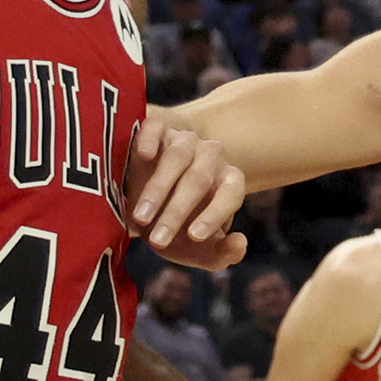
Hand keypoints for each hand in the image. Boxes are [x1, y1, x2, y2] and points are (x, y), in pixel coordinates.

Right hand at [124, 118, 247, 270]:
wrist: (145, 201)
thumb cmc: (177, 227)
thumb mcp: (196, 249)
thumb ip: (221, 253)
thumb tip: (240, 243)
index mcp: (227, 182)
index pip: (231, 194)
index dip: (214, 215)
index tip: (193, 237)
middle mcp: (210, 157)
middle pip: (199, 180)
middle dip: (176, 213)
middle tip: (157, 240)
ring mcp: (184, 140)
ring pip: (176, 158)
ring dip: (157, 190)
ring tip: (140, 219)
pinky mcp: (157, 127)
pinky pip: (156, 127)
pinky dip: (150, 139)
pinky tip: (144, 155)